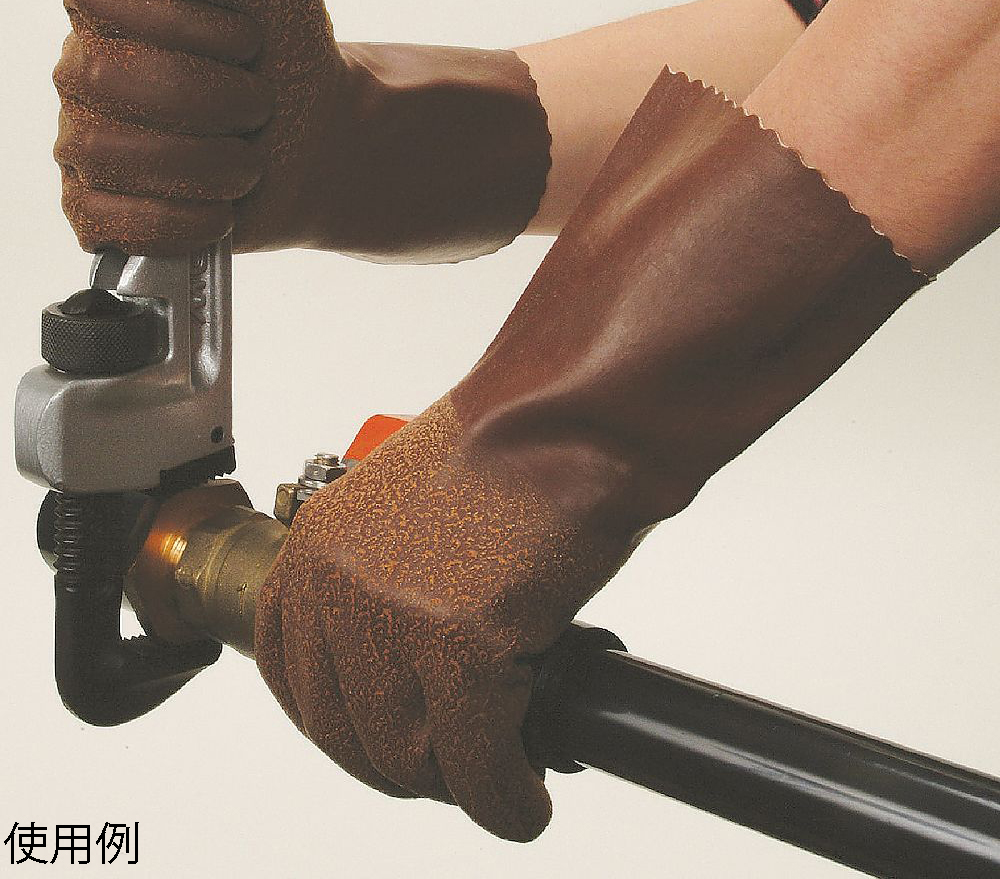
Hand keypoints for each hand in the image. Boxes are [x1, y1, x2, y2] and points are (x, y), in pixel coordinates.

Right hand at [53, 0, 549, 260]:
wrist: (324, 147)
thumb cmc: (289, 61)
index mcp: (111, 3)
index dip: (188, 25)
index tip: (250, 44)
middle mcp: (85, 69)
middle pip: (102, 77)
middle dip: (205, 99)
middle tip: (259, 108)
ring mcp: (85, 141)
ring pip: (103, 152)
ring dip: (200, 164)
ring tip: (249, 164)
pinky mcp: (98, 209)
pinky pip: (106, 220)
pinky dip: (177, 223)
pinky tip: (221, 213)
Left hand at [255, 70, 925, 842]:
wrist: (580, 403)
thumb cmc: (518, 436)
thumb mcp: (421, 506)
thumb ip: (387, 580)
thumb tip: (401, 653)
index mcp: (319, 542)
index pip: (291, 675)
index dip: (343, 726)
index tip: (383, 741)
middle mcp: (341, 580)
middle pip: (349, 729)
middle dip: (403, 762)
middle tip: (451, 764)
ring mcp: (395, 614)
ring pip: (408, 757)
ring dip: (453, 780)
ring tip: (492, 774)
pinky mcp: (464, 642)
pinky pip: (476, 763)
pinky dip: (503, 797)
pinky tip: (524, 799)